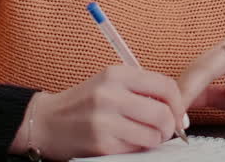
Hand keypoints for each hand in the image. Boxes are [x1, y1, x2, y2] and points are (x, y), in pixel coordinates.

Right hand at [10, 65, 187, 159]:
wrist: (45, 122)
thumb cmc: (83, 103)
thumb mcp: (109, 83)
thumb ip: (140, 88)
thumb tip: (176, 107)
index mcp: (116, 75)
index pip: (165, 86)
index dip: (178, 103)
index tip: (178, 114)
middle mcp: (110, 95)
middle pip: (163, 113)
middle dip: (170, 126)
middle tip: (165, 130)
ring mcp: (105, 121)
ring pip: (153, 135)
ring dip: (155, 140)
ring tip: (144, 136)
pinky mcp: (101, 144)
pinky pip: (136, 149)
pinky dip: (138, 148)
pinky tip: (127, 142)